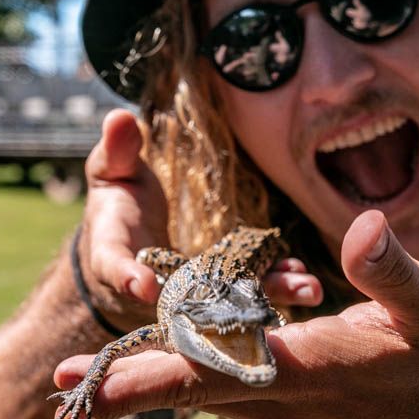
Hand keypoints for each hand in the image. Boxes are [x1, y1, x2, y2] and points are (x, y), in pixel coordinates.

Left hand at [55, 210, 418, 418]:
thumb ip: (391, 271)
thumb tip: (362, 224)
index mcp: (310, 370)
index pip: (215, 374)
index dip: (149, 379)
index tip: (91, 386)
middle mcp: (287, 400)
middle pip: (192, 391)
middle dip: (126, 386)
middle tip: (62, 387)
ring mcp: (291, 414)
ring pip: (207, 395)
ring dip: (152, 384)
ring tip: (95, 381)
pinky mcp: (299, 414)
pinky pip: (233, 394)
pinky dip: (194, 379)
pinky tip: (173, 368)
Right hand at [79, 109, 322, 327]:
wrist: (126, 238)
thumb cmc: (117, 200)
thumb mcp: (112, 171)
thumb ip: (118, 150)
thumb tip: (121, 117)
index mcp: (113, 251)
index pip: (114, 265)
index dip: (127, 276)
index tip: (143, 285)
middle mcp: (150, 283)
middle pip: (184, 297)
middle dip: (224, 301)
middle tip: (258, 301)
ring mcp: (185, 291)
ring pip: (224, 300)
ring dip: (267, 293)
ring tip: (307, 289)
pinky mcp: (211, 289)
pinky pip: (241, 291)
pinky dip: (271, 285)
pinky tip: (302, 277)